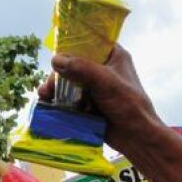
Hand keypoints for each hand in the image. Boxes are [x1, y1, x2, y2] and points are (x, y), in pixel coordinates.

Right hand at [41, 44, 158, 149]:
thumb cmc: (129, 105)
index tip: (55, 56)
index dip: (70, 47)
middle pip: (74, 65)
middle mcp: (103, 69)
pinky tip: (48, 105)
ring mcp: (96, 88)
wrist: (137, 138)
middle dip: (58, 75)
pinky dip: (60, 101)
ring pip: (70, 83)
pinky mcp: (90, 105)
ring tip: (45, 96)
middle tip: (48, 86)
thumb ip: (81, 68)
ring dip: (56, 89)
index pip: (87, 43)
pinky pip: (71, 99)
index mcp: (112, 55)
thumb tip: (55, 60)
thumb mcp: (105, 82)